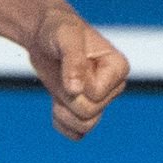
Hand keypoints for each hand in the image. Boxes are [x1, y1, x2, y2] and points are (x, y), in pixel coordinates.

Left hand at [28, 10, 129, 139]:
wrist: (44, 36)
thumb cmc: (59, 30)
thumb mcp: (65, 37)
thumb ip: (74, 60)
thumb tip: (76, 90)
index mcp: (118, 67)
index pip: (97, 94)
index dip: (77, 82)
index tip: (70, 61)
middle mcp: (113, 86)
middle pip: (90, 112)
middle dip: (68, 98)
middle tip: (60, 75)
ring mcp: (101, 100)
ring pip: (85, 125)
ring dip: (64, 113)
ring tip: (57, 92)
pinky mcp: (85, 109)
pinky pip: (76, 133)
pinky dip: (62, 124)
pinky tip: (56, 105)